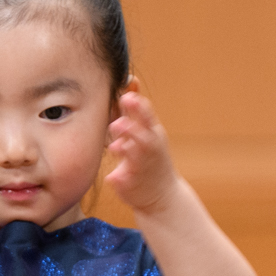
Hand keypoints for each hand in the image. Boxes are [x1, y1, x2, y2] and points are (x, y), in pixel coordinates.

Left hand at [104, 80, 181, 215]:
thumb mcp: (147, 131)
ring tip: (116, 146)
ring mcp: (141, 169)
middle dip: (133, 129)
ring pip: (135, 158)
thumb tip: (130, 80)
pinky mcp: (132, 186)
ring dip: (127, 151)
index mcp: (153, 134)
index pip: (148, 117)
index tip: (126, 96)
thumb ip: (136, 110)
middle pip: (144, 137)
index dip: (138, 107)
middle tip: (118, 122)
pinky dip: (119, 179)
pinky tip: (114, 177)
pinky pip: (124, 181)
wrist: (161, 195)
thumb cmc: (149, 156)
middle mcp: (150, 150)